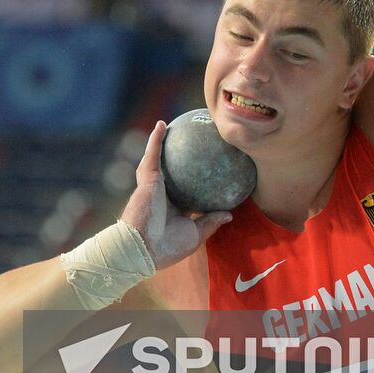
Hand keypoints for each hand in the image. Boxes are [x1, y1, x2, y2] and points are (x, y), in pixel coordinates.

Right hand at [120, 121, 231, 269]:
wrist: (144, 248)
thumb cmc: (168, 246)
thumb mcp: (195, 234)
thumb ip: (210, 222)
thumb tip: (229, 214)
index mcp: (173, 209)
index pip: (184, 191)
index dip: (192, 182)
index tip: (206, 173)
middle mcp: (162, 195)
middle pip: (170, 172)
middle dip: (176, 159)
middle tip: (188, 145)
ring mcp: (152, 185)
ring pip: (157, 160)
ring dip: (161, 142)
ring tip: (170, 126)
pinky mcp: (147, 178)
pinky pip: (153, 154)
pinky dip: (156, 138)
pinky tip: (162, 124)